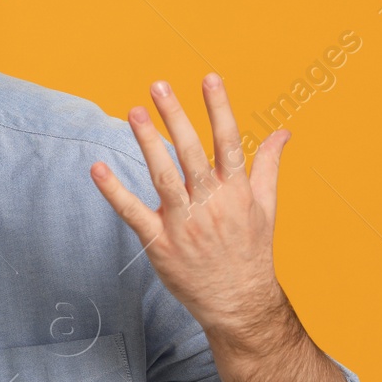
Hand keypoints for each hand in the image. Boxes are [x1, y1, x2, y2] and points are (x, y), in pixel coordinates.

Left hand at [89, 74, 288, 340]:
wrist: (240, 303)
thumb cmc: (251, 251)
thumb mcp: (267, 207)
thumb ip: (269, 166)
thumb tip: (284, 132)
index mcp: (237, 191)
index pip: (228, 141)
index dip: (219, 108)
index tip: (209, 77)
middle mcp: (211, 204)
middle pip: (192, 153)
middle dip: (176, 118)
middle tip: (158, 86)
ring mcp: (184, 224)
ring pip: (164, 177)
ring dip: (148, 143)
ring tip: (134, 112)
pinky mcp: (159, 243)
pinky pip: (133, 213)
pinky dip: (114, 191)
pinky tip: (98, 168)